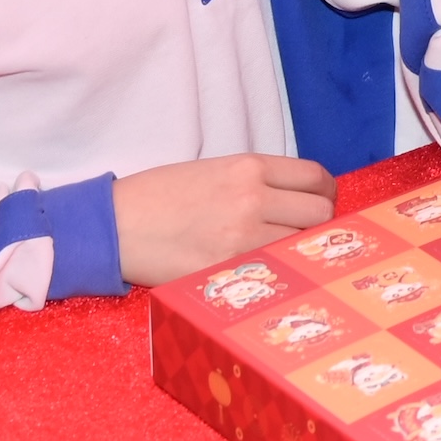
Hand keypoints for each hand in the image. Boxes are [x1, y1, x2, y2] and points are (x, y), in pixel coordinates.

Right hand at [112, 153, 336, 283]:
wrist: (115, 225)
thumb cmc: (159, 196)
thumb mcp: (214, 171)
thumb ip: (256, 181)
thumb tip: (294, 199)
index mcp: (249, 167)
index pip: (316, 177)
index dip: (325, 193)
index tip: (319, 203)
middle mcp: (252, 199)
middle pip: (320, 213)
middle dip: (319, 224)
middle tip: (304, 234)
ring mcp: (242, 238)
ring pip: (302, 246)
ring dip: (298, 251)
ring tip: (281, 255)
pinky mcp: (226, 272)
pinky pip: (273, 272)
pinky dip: (274, 273)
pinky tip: (263, 273)